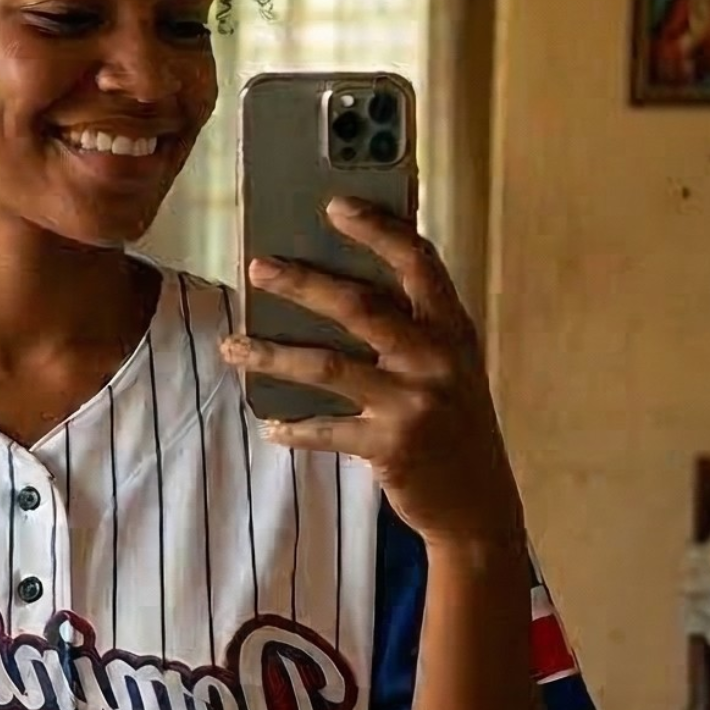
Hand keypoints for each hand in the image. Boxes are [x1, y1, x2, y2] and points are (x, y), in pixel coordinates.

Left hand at [223, 198, 524, 555]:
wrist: (478, 504)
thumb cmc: (451, 422)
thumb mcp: (447, 366)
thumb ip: (410, 327)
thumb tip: (332, 286)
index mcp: (451, 329)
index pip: (417, 263)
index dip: (378, 229)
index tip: (336, 205)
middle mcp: (436, 359)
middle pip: (361, 307)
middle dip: (303, 284)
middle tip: (257, 268)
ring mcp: (414, 403)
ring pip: (328, 367)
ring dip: (272, 356)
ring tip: (231, 346)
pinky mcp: (391, 447)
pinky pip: (326, 430)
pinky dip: (293, 427)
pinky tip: (269, 424)